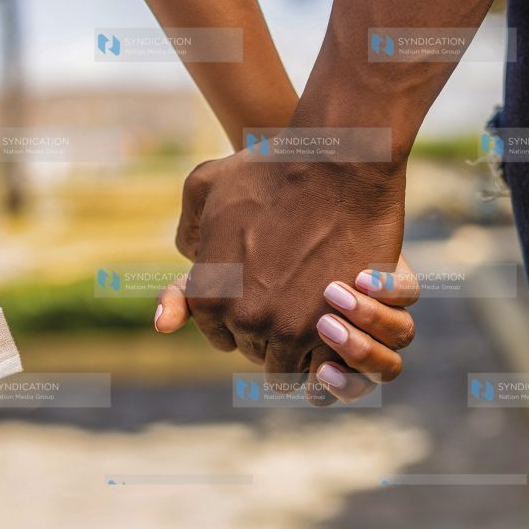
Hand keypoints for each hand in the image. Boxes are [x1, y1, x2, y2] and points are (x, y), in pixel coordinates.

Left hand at [173, 149, 406, 394]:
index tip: (262, 303)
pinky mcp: (335, 329)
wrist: (339, 163)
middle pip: (256, 352)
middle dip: (270, 334)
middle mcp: (243, 318)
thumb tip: (187, 254)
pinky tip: (341, 319)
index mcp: (209, 294)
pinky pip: (327, 361)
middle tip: (291, 306)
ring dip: (301, 348)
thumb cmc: (273, 168)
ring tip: (317, 320)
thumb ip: (189, 225)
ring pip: (290, 365)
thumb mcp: (207, 184)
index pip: (220, 337)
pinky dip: (331, 347)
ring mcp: (290, 329)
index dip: (241, 321)